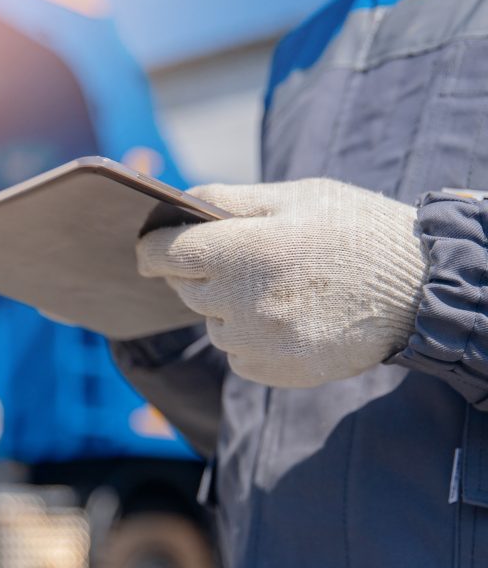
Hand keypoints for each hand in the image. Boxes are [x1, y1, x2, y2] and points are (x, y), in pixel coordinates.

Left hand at [137, 178, 426, 387]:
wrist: (418, 291)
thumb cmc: (352, 232)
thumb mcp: (294, 197)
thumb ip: (226, 199)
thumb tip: (174, 203)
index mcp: (244, 250)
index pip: (165, 254)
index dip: (152, 248)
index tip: (149, 248)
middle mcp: (242, 301)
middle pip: (184, 286)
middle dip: (198, 271)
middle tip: (241, 259)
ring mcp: (255, 341)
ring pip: (210, 321)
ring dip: (227, 306)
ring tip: (278, 288)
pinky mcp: (270, 370)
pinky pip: (235, 352)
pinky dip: (248, 337)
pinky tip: (287, 318)